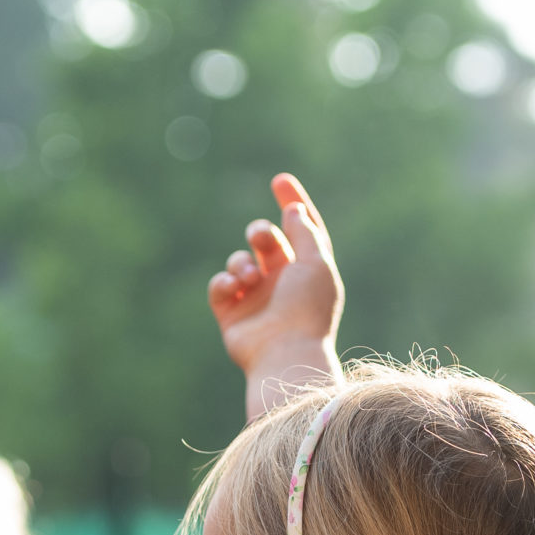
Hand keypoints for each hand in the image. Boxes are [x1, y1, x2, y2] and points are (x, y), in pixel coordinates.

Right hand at [209, 171, 343, 419]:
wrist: (284, 355)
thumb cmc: (306, 309)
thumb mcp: (315, 263)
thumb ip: (304, 232)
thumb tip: (293, 209)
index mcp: (309, 271)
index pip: (302, 229)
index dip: (293, 203)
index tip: (279, 180)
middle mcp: (283, 284)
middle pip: (266, 241)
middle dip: (260, 232)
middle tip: (261, 237)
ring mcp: (256, 300)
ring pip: (239, 261)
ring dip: (241, 261)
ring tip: (249, 277)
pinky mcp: (232, 316)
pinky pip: (220, 286)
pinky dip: (224, 283)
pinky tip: (235, 291)